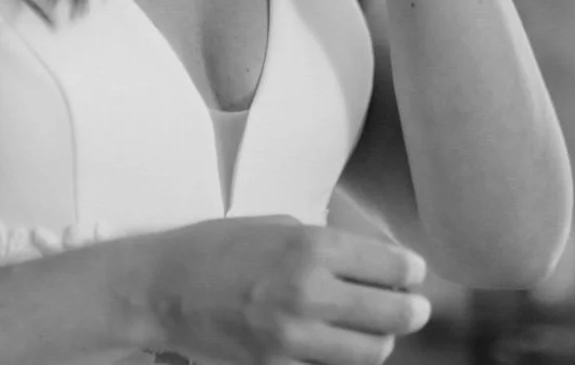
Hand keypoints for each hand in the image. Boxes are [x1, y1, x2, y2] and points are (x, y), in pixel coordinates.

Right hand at [142, 215, 431, 364]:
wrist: (161, 290)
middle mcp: (309, 293)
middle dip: (411, 310)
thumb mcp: (276, 224)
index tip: (412, 273)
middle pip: (395, 315)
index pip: (393, 267)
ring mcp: (294, 338)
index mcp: (312, 247)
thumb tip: (375, 259)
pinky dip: (340, 357)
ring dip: (380, 340)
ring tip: (375, 330)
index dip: (411, 271)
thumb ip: (326, 241)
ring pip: (372, 352)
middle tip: (413, 307)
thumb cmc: (216, 247)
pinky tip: (333, 343)